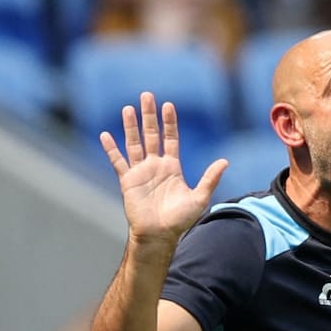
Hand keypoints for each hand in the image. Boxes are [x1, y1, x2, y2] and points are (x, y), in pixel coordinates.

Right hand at [100, 91, 227, 242]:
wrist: (159, 235)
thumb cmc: (180, 220)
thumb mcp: (199, 198)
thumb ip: (210, 178)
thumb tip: (225, 161)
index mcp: (172, 167)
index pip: (170, 138)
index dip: (169, 123)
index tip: (168, 105)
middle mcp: (155, 166)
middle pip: (151, 135)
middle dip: (149, 116)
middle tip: (147, 95)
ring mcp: (140, 172)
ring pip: (134, 143)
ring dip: (131, 126)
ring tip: (128, 108)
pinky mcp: (128, 181)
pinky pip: (118, 162)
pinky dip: (112, 149)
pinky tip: (105, 135)